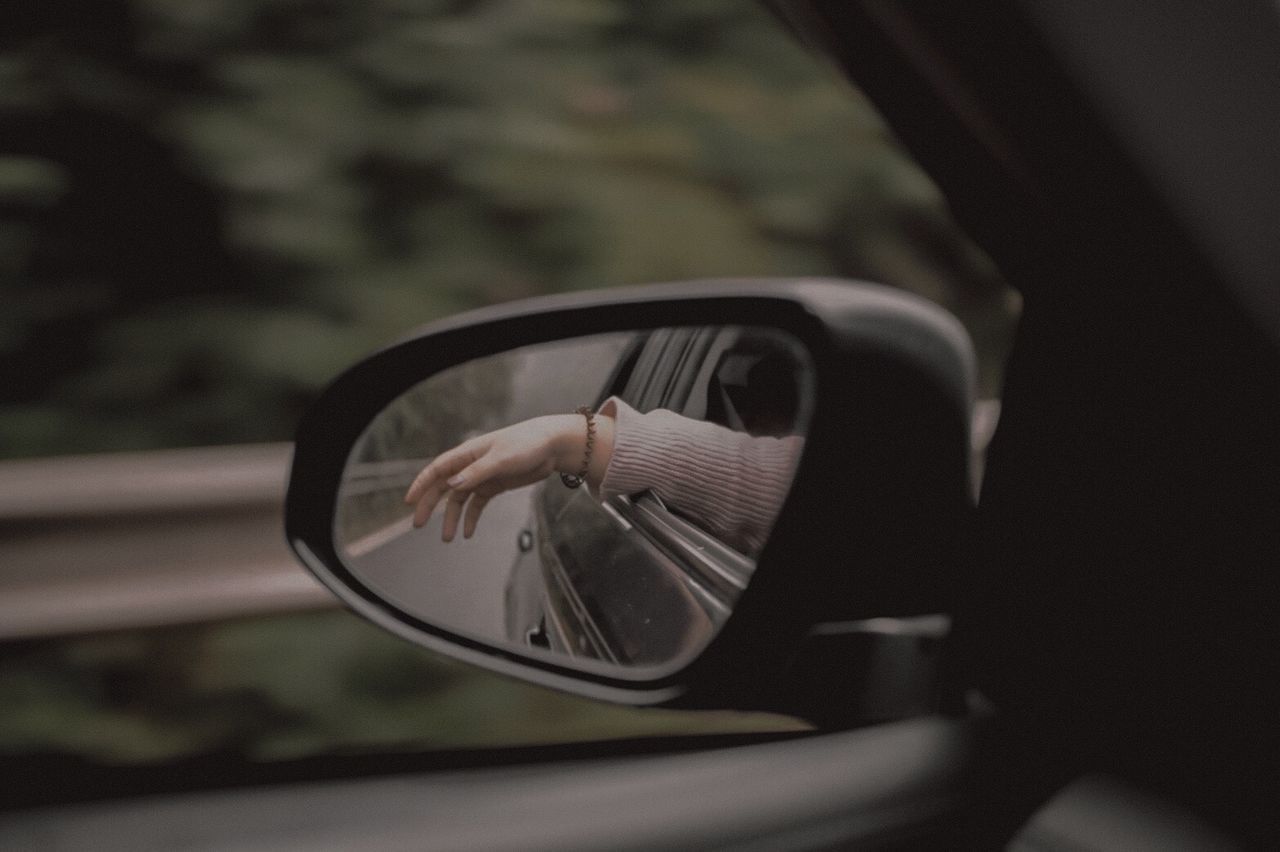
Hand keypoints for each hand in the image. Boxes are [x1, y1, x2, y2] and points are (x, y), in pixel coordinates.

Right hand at [403, 413, 612, 541]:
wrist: (552, 446)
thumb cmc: (526, 444)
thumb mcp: (501, 459)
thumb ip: (476, 473)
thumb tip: (451, 486)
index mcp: (468, 453)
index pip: (438, 469)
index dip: (421, 484)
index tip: (409, 501)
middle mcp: (471, 465)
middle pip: (444, 487)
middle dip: (429, 506)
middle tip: (417, 525)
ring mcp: (482, 476)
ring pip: (459, 499)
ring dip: (451, 518)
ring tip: (447, 538)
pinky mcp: (495, 485)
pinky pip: (477, 504)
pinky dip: (471, 518)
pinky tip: (468, 533)